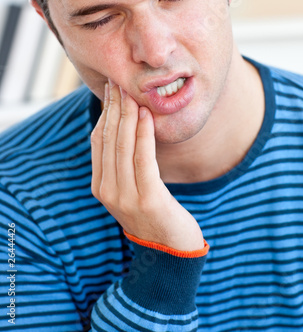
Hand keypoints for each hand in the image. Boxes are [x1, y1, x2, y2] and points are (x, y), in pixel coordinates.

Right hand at [91, 81, 203, 250]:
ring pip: (123, 145)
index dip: (103, 113)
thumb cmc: (154, 214)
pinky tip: (146, 115)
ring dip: (127, 115)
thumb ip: (124, 163)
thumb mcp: (132, 188)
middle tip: (119, 82)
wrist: (170, 253)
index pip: (98, 141)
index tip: (110, 90)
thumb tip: (125, 126)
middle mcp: (108, 191)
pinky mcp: (148, 200)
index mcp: (100, 187)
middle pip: (109, 139)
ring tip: (132, 92)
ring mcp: (126, 197)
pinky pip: (143, 159)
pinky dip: (144, 134)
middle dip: (113, 107)